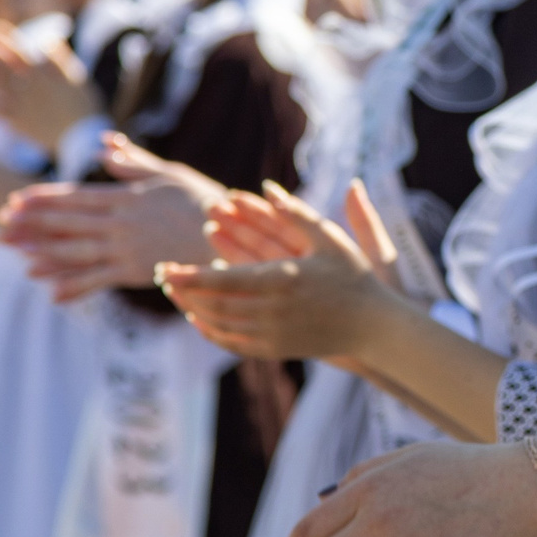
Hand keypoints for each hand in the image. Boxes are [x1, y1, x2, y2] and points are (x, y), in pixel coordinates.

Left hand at [0, 24, 100, 151]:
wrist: (81, 139)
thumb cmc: (81, 107)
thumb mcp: (76, 78)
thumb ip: (61, 59)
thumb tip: (49, 40)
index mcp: (43, 75)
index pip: (19, 50)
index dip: (2, 37)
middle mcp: (29, 87)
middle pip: (3, 65)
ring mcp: (22, 105)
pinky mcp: (18, 123)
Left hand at [0, 137, 225, 301]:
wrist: (227, 237)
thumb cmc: (201, 201)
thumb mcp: (168, 173)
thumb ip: (133, 162)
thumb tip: (103, 145)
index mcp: (125, 197)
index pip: (76, 197)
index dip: (44, 199)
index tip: (16, 200)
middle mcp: (119, 223)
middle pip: (67, 223)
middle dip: (32, 225)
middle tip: (1, 227)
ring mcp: (125, 249)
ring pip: (76, 251)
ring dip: (43, 253)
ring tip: (16, 257)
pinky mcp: (135, 272)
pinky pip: (98, 279)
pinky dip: (74, 286)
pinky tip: (50, 291)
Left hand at [157, 183, 404, 361]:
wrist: (374, 327)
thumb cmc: (355, 277)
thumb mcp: (329, 238)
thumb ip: (295, 212)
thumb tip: (267, 185)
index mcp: (283, 280)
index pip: (221, 280)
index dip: (189, 275)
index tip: (165, 267)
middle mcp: (273, 311)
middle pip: (213, 304)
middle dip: (183, 291)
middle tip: (162, 276)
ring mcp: (273, 334)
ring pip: (218, 325)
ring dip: (192, 309)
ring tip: (175, 294)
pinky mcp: (276, 350)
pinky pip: (232, 343)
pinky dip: (210, 331)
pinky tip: (199, 318)